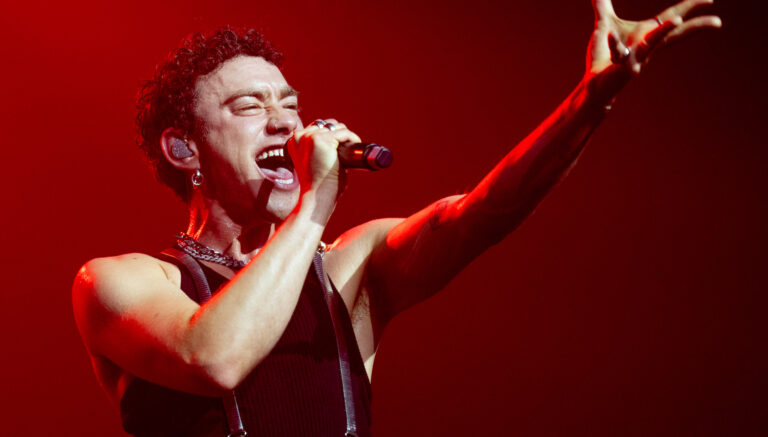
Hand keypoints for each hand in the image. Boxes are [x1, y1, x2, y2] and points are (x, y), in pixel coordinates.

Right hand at [286, 119, 360, 196]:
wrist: (317, 197)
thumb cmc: (318, 185)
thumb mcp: (314, 164)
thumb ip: (317, 152)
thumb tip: (338, 147)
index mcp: (294, 141)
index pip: (316, 128)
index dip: (331, 135)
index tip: (341, 146)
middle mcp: (299, 136)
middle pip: (326, 125)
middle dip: (338, 134)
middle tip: (347, 149)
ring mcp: (309, 137)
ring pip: (335, 127)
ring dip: (345, 136)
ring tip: (351, 147)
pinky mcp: (321, 139)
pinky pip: (343, 132)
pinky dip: (352, 137)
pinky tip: (355, 144)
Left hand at [586, 0, 721, 102]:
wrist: (593, 84)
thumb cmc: (601, 57)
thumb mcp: (604, 25)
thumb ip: (602, 6)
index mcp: (647, 35)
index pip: (670, 18)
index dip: (689, 7)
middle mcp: (646, 47)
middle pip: (674, 34)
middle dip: (695, 26)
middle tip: (717, 21)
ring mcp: (636, 59)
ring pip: (652, 44)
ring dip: (662, 32)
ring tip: (676, 20)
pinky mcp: (622, 68)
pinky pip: (619, 52)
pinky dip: (614, 43)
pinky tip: (610, 34)